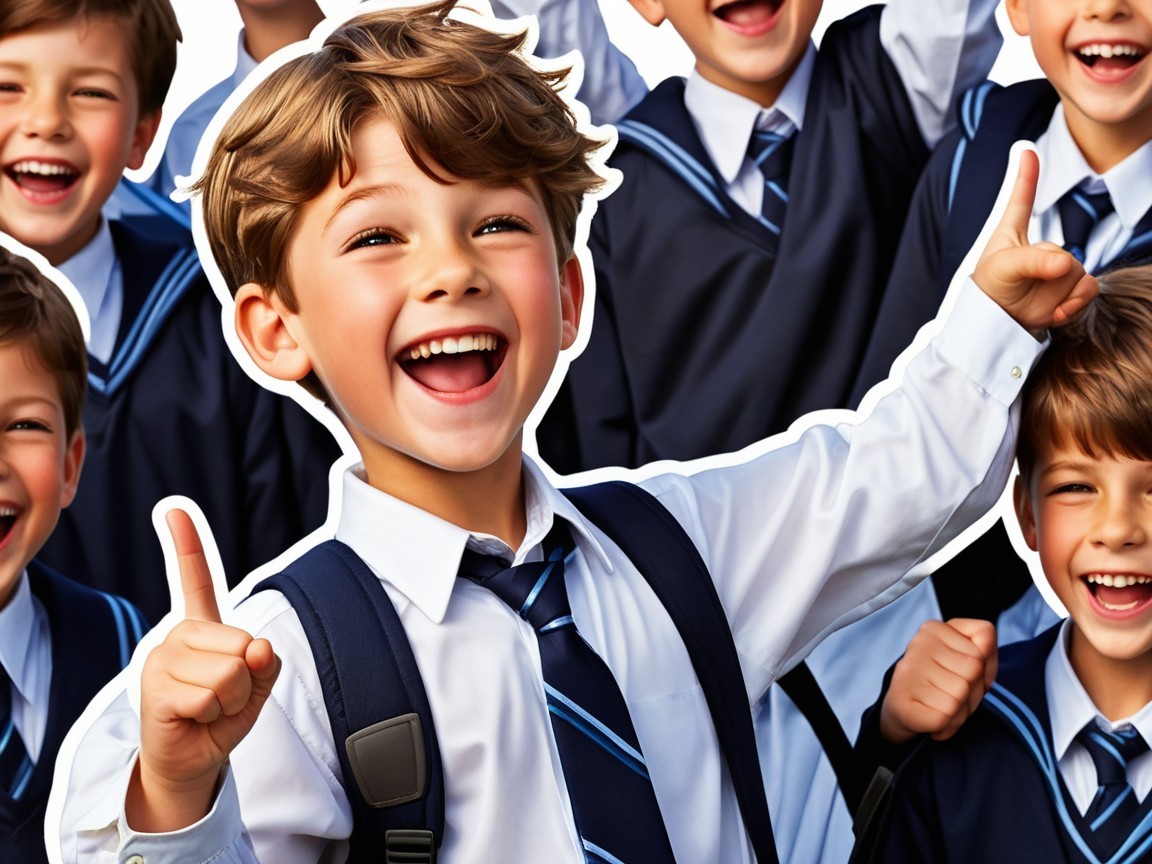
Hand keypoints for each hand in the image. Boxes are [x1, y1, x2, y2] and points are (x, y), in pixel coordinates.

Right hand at [125, 508, 280, 832]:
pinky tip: (195, 719)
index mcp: (202, 629)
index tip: (173, 508)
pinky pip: (211, 696)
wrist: (191, 762)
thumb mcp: (257, 687)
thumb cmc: (221, 719)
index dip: (186, 542)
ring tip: (210, 710)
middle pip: (245, 646)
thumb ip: (266, 664)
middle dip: (247, 681)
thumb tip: (260, 647)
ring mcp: (162, 660)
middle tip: (223, 699)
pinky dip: (215, 715)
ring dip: (232, 701)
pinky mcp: (155, 688)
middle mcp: (177, 636)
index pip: (195, 578)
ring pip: (232, 673)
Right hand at [879, 618, 996, 744]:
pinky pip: (944, 718)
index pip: (981, 652)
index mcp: (933, 628)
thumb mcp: (970, 653)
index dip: (982, 671)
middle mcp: (917, 645)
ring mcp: (907, 673)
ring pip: (960, 696)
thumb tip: (978, 659)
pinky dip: (947, 724)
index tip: (960, 673)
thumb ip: (984, 642)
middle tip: (953, 693)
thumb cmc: (944, 679)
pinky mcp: (901, 702)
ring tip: (942, 705)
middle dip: (973, 691)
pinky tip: (933, 717)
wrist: (904, 707)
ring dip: (960, 710)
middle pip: (973, 673)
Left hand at [973, 147, 1098, 331]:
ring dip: (1060, 291)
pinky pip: (1089, 288)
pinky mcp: (1070, 287)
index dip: (1025, 175)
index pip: (1020, 199)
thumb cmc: (990, 293)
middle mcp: (1039, 246)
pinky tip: (1057, 312)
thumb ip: (1033, 260)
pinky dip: (1076, 303)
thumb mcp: (1002, 270)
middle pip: (1058, 250)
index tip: (1026, 151)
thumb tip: (1066, 263)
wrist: (999, 325)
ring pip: (1077, 270)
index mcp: (1012, 233)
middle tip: (1022, 285)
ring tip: (1036, 299)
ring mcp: (1058, 267)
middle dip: (1045, 270)